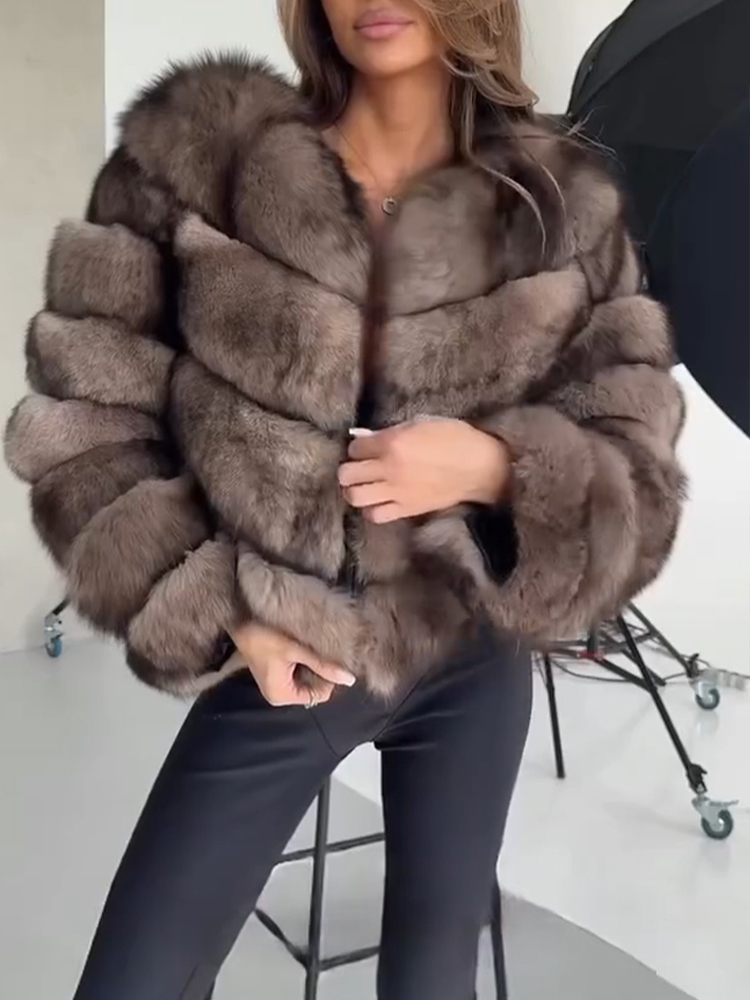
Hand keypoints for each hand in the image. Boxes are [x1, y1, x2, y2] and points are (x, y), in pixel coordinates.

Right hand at [231, 622, 355, 707]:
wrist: (237, 619)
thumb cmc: (262, 635)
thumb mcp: (296, 650)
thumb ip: (324, 665)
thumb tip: (350, 679)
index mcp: (282, 696)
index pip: (320, 695)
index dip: (329, 678)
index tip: (331, 658)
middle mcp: (278, 695)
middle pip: (313, 688)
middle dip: (320, 671)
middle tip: (320, 649)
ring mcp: (275, 684)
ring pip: (306, 678)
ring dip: (311, 663)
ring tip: (309, 646)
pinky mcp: (274, 673)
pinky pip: (297, 671)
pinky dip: (303, 660)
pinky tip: (301, 646)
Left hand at [339, 419, 511, 523]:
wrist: (479, 467)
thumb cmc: (454, 437)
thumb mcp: (420, 423)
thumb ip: (389, 431)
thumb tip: (362, 437)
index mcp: (393, 443)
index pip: (355, 448)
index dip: (358, 447)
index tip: (367, 448)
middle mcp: (390, 468)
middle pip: (347, 474)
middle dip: (349, 469)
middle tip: (359, 467)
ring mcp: (397, 491)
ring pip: (354, 497)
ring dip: (354, 490)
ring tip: (364, 485)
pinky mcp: (407, 509)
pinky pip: (375, 515)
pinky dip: (372, 509)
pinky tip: (379, 501)